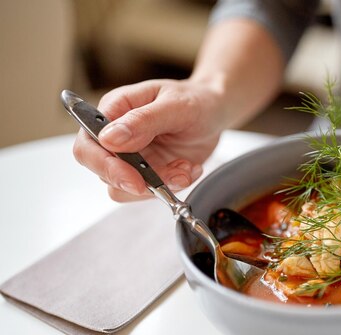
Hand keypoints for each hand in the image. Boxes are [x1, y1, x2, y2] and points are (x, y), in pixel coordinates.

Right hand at [73, 78, 225, 200]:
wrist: (215, 112)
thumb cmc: (194, 99)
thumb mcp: (174, 105)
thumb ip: (142, 121)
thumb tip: (109, 138)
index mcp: (114, 111)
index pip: (88, 146)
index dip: (106, 167)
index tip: (134, 179)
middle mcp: (117, 136)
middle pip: (103, 172)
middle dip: (138, 182)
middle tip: (172, 175)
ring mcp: (132, 158)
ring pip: (128, 188)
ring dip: (161, 184)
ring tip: (186, 166)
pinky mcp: (149, 173)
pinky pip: (152, 191)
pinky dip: (174, 185)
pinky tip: (189, 168)